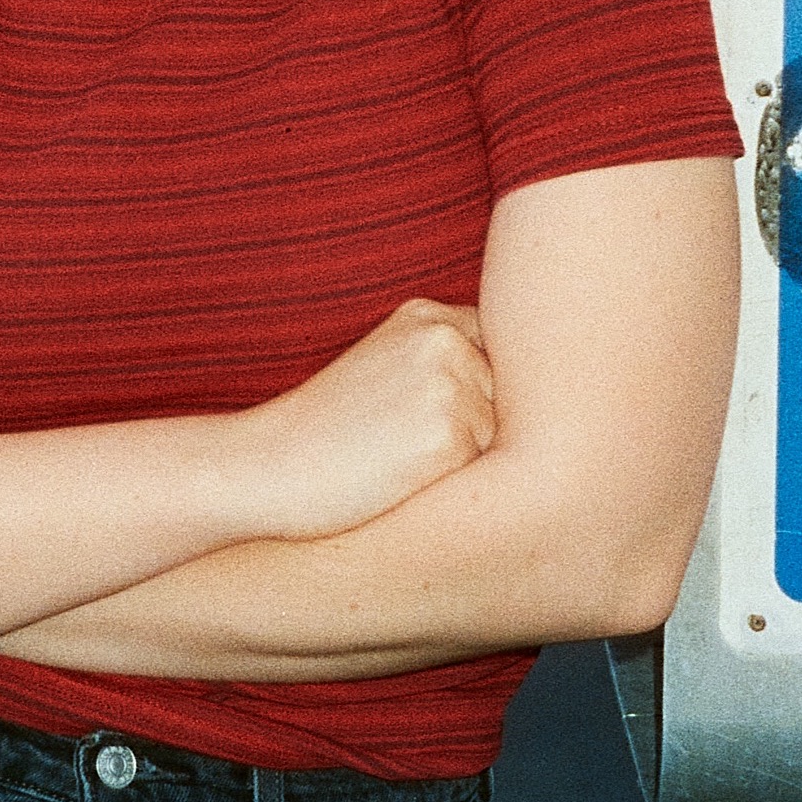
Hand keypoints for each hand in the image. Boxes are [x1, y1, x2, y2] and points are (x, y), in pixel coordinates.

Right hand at [235, 299, 496, 541]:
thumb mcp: (383, 367)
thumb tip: (530, 388)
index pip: (494, 352)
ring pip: (499, 435)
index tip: (428, 418)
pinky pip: (484, 470)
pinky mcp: (451, 438)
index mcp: (425, 316)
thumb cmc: (327, 430)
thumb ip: (443, 361)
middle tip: (406, 444)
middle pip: (504, 395)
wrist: (271, 467)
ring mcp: (450, 386)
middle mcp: (444, 340)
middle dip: (474, 425)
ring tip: (400, 462)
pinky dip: (454, 485)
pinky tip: (404, 481)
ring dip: (466, 458)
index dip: (474, 393)